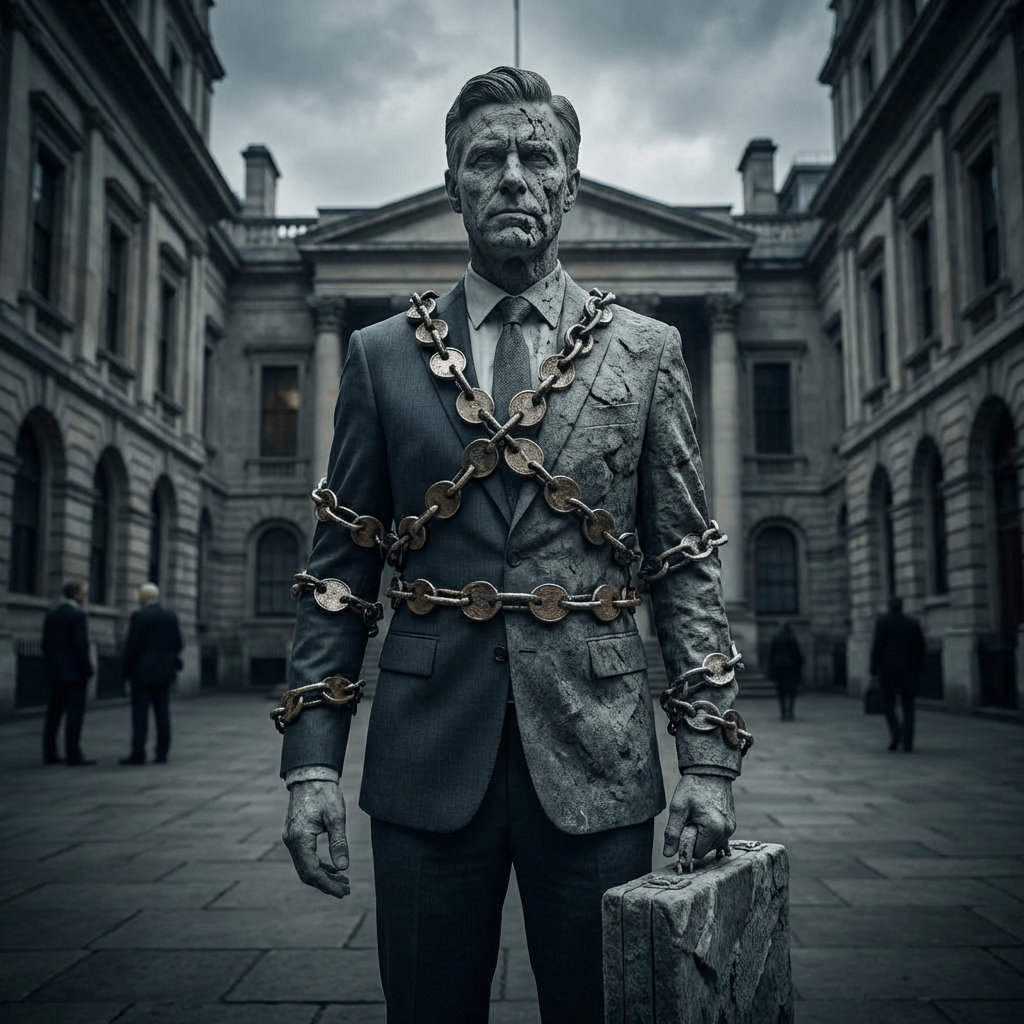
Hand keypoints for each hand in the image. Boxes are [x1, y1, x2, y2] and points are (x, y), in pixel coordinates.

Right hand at [282, 780, 350, 898]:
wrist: (311, 775)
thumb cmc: (325, 793)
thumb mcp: (336, 816)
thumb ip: (339, 842)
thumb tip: (344, 868)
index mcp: (300, 837)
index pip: (311, 870)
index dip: (327, 884)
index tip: (342, 892)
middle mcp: (291, 840)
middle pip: (306, 872)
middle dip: (326, 883)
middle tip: (346, 890)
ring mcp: (291, 838)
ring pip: (305, 866)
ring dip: (323, 875)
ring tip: (343, 882)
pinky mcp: (295, 834)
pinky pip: (305, 856)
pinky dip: (319, 864)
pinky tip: (334, 868)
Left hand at [663, 774, 735, 866]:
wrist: (710, 772)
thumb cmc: (693, 788)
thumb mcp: (678, 808)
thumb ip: (672, 832)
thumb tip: (668, 853)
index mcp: (714, 828)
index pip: (698, 853)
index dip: (688, 842)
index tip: (685, 826)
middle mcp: (726, 830)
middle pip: (706, 850)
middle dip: (696, 839)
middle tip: (691, 819)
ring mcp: (731, 827)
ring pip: (712, 844)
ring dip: (704, 836)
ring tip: (699, 816)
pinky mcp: (732, 823)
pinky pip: (719, 837)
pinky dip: (711, 832)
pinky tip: (706, 819)